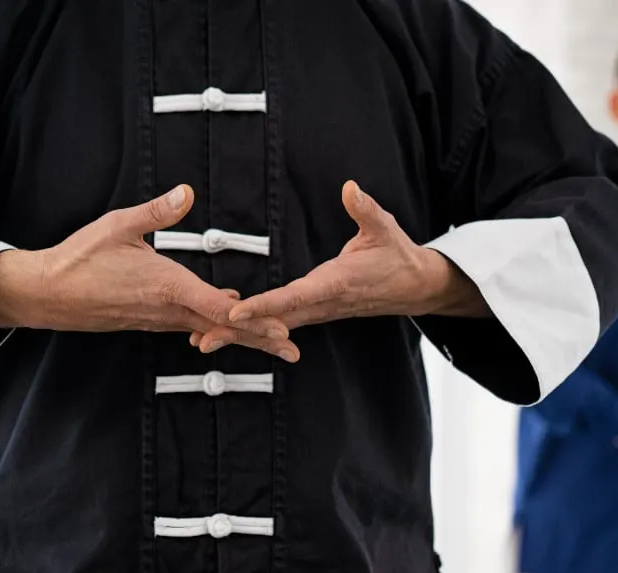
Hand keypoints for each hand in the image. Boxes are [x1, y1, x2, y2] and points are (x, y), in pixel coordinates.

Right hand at [29, 185, 298, 359]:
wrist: (47, 294)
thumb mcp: (118, 225)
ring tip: (272, 342)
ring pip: (210, 330)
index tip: (281, 328)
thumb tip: (186, 192)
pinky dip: (214, 329)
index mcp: (167, 286)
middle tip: (292, 349)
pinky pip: (190, 327)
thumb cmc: (80, 258)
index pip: (220, 308)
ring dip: (242, 336)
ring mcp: (159, 319)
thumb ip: (156, 212)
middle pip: (224, 328)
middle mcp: (168, 309)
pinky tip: (224, 325)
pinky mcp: (150, 321)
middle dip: (260, 338)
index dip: (254, 319)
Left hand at [190, 180, 488, 353]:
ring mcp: (318, 311)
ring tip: (204, 340)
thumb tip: (350, 188)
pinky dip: (255, 330)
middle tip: (203, 337)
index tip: (235, 313)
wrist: (414, 288)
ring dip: (240, 335)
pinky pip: (281, 324)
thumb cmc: (398, 256)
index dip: (263, 306)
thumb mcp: (385, 228)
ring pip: (274, 327)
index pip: (293, 297)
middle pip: (274, 320)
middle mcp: (322, 302)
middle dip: (239, 331)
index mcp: (335, 283)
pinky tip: (231, 332)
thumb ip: (365, 209)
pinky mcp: (315, 312)